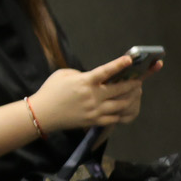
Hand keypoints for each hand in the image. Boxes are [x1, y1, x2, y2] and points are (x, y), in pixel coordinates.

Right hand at [31, 58, 150, 131]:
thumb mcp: (63, 75)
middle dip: (132, 84)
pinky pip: (115, 117)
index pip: (106, 71)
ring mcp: (95, 110)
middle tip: (138, 81)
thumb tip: (96, 77)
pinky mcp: (94, 120)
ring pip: (122, 104)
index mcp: (84, 82)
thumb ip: (81, 74)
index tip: (130, 59)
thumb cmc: (50, 91)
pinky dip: (121, 112)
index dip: (119, 64)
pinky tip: (123, 108)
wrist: (42, 113)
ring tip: (134, 94)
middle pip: (120, 89)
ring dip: (131, 98)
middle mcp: (92, 96)